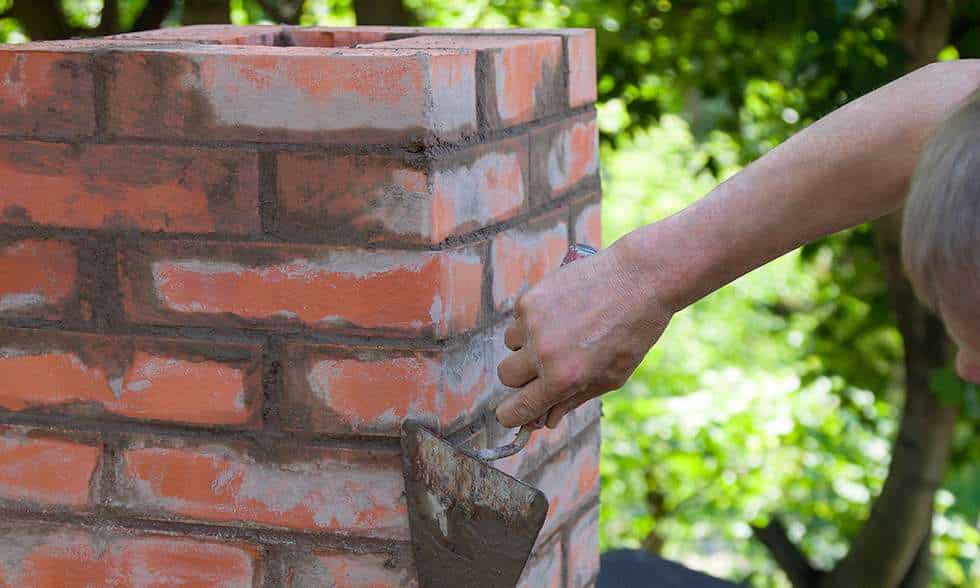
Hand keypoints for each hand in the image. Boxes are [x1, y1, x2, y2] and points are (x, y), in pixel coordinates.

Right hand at [495, 238, 672, 427]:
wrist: (640, 278)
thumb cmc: (633, 331)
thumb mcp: (611, 377)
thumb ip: (574, 399)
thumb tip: (547, 420)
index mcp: (563, 379)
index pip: (517, 408)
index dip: (511, 415)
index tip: (511, 413)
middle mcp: (543, 352)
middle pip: (506, 376)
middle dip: (521, 377)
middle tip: (544, 368)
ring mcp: (533, 322)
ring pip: (510, 345)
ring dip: (527, 344)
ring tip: (561, 332)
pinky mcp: (531, 297)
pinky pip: (519, 317)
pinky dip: (533, 319)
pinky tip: (562, 311)